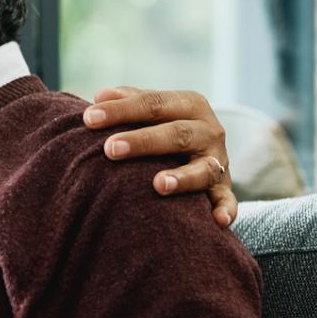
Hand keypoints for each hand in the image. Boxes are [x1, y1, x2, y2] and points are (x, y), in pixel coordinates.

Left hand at [83, 87, 237, 226]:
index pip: (153, 104)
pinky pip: (227, 201)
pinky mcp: (223, 189)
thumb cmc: (167, 127)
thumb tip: (100, 96)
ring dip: (182, 178)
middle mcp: (208, 130)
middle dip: (143, 141)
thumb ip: (130, 100)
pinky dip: (225, 210)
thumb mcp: (155, 110)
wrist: (207, 151)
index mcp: (189, 105)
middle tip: (110, 149)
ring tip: (158, 185)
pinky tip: (217, 221)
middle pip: (176, 134)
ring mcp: (218, 161)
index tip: (88, 119)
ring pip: (202, 169)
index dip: (121, 110)